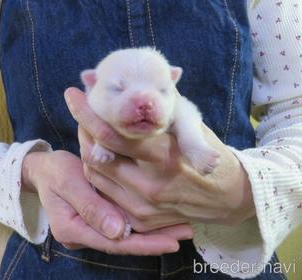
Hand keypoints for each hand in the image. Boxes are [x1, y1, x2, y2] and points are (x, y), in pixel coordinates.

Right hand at [22, 150, 192, 253]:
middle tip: (185, 233)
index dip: (144, 243)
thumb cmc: (55, 171)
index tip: (171, 242)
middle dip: (155, 240)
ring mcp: (90, 230)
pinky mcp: (98, 220)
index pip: (113, 243)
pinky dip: (143, 223)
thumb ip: (91, 207)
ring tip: (182, 227)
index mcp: (72, 230)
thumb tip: (118, 232)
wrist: (43, 168)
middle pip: (123, 243)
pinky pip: (123, 226)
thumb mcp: (69, 182)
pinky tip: (163, 218)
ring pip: (125, 237)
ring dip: (153, 232)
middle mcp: (83, 236)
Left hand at [64, 87, 255, 232]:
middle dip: (83, 132)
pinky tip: (105, 158)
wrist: (229, 195)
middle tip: (82, 116)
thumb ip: (154, 103)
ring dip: (88, 152)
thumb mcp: (189, 119)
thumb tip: (123, 80)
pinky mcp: (142, 222)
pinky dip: (100, 175)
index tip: (72, 95)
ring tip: (91, 134)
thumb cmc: (208, 147)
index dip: (85, 113)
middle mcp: (151, 186)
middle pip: (95, 157)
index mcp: (163, 156)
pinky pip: (105, 196)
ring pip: (96, 178)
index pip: (110, 135)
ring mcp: (144, 208)